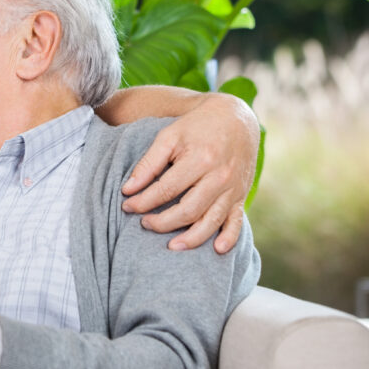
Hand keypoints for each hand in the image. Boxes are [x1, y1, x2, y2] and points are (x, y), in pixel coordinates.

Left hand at [121, 93, 258, 253]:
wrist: (235, 118)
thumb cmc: (196, 127)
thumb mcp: (169, 136)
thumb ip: (148, 163)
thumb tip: (128, 189)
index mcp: (199, 160)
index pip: (166, 190)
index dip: (143, 201)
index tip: (127, 206)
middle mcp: (219, 177)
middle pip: (188, 210)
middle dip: (163, 222)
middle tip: (144, 224)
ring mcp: (232, 189)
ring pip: (211, 221)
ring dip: (191, 238)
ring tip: (171, 246)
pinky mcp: (241, 195)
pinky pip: (237, 221)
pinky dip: (230, 238)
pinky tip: (217, 250)